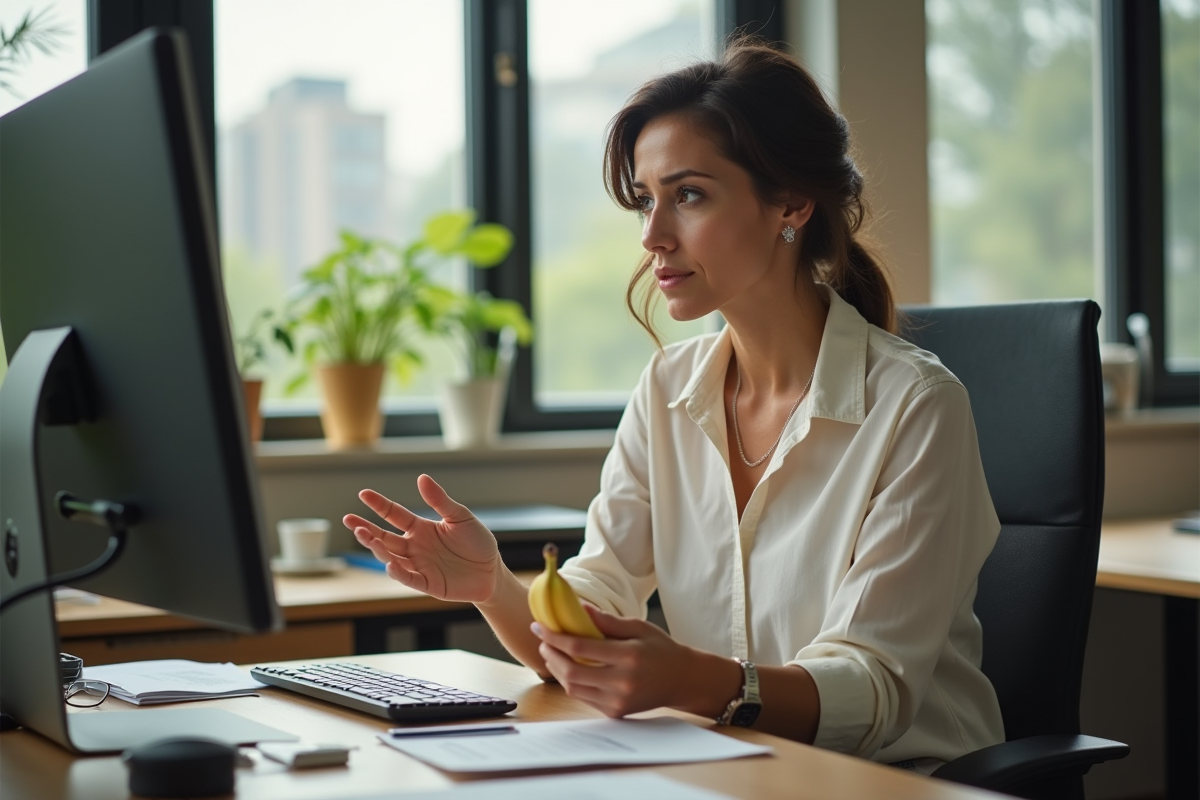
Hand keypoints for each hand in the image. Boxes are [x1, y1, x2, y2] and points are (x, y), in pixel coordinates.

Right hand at [343, 474, 500, 603]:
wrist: (493, 572)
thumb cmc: (477, 542)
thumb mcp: (460, 517)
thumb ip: (440, 501)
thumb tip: (422, 478)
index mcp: (421, 528)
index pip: (394, 514)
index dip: (379, 505)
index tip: (363, 494)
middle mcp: (414, 546)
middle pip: (384, 537)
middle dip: (366, 529)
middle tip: (350, 521)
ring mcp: (418, 565)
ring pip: (391, 557)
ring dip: (377, 548)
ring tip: (365, 536)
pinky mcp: (427, 583)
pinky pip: (408, 578)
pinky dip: (397, 572)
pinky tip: (389, 563)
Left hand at [532, 605, 698, 717]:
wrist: (682, 680)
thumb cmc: (661, 649)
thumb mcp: (639, 627)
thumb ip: (608, 621)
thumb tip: (579, 608)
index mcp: (628, 656)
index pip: (580, 648)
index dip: (555, 637)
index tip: (539, 626)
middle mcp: (622, 682)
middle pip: (571, 671)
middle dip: (551, 654)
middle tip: (542, 640)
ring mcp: (618, 701)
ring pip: (573, 688)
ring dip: (557, 670)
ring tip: (551, 653)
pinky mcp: (616, 712)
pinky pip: (584, 698)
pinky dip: (571, 683)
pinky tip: (567, 668)